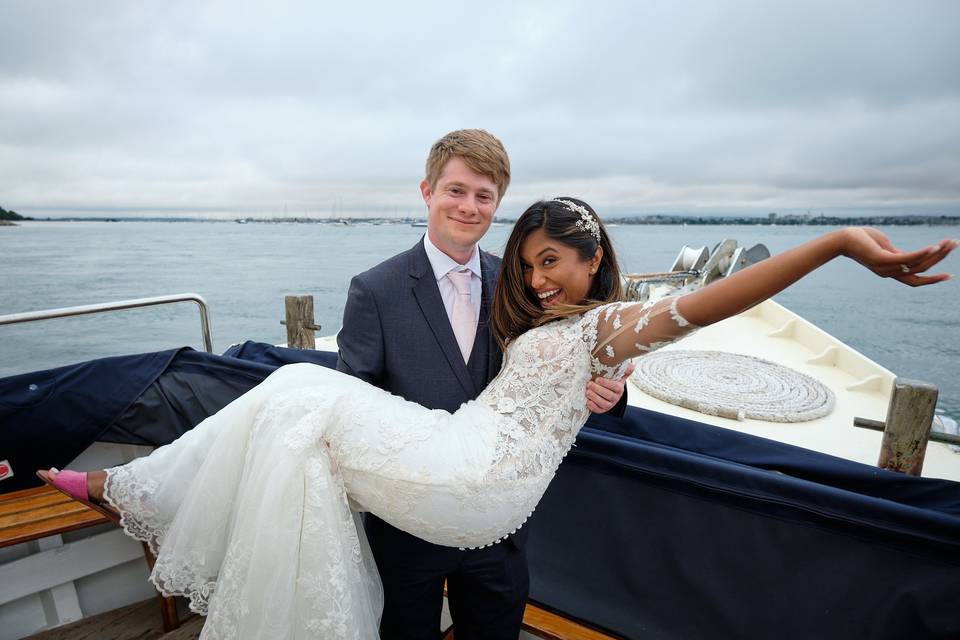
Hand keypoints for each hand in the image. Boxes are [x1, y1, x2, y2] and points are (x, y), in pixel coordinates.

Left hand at [586, 363, 634, 413]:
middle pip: (609, 395)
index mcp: (620, 389)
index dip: (606, 383)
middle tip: (589, 384)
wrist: (609, 393)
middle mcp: (616, 398)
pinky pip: (599, 410)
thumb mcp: (618, 376)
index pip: (615, 387)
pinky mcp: (603, 410)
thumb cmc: (611, 382)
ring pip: (603, 403)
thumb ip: (624, 370)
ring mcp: (609, 405)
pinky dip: (593, 407)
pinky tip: (588, 401)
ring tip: (588, 391)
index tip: (597, 379)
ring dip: (595, 397)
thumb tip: (632, 365)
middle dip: (598, 389)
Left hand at [840, 227, 956, 285]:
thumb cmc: (861, 240)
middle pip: (921, 270)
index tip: (949, 276)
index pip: (915, 279)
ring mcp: (885, 267)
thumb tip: (904, 253)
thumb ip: (896, 252)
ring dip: (936, 253)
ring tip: (949, 242)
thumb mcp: (883, 246)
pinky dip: (922, 253)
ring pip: (917, 264)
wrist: (841, 239)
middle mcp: (889, 272)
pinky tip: (934, 247)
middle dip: (940, 259)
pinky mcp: (881, 259)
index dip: (932, 279)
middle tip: (955, 245)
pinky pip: (906, 258)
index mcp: (891, 270)